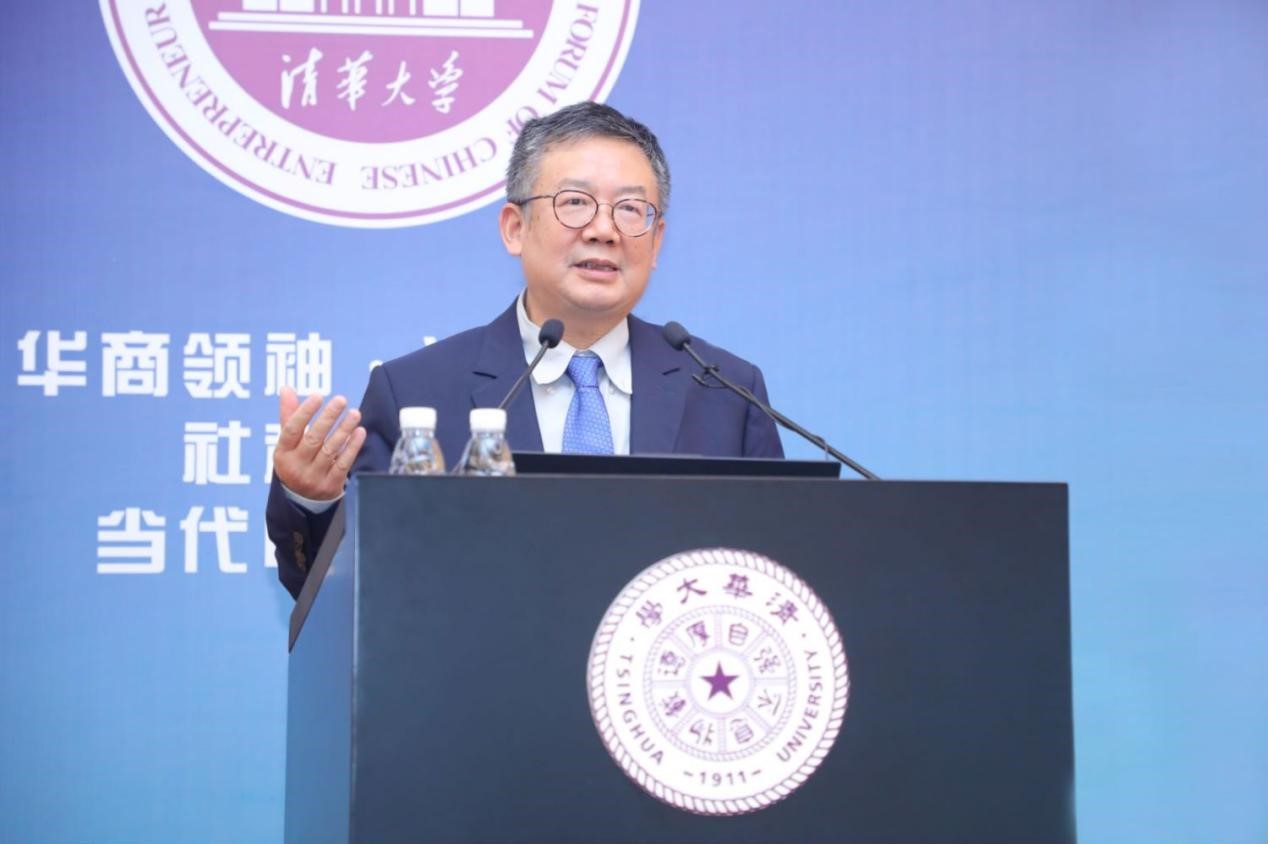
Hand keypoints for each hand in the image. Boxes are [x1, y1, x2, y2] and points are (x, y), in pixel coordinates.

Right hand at [273, 386, 366, 500]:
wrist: (302, 500)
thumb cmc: (296, 461)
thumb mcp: (288, 443)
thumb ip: (289, 415)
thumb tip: (287, 388)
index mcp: (282, 453)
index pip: (292, 430)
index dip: (304, 412)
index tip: (318, 396)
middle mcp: (296, 466)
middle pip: (313, 438)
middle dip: (328, 418)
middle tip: (341, 400)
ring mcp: (313, 477)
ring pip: (330, 450)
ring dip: (344, 430)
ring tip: (354, 413)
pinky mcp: (330, 485)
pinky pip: (343, 463)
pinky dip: (352, 447)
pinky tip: (359, 432)